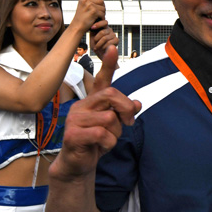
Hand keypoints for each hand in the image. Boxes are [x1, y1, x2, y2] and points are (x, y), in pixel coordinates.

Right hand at [49, 45, 140, 180]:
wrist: (78, 164)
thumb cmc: (96, 142)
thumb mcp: (114, 126)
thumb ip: (124, 112)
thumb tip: (138, 103)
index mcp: (92, 101)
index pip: (101, 79)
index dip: (108, 64)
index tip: (112, 47)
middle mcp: (82, 105)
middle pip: (112, 95)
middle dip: (125, 109)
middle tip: (128, 122)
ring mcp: (75, 119)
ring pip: (110, 118)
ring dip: (116, 132)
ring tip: (107, 139)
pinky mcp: (73, 134)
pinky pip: (102, 134)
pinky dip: (109, 143)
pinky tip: (101, 148)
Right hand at [72, 0, 105, 33]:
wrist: (77, 26)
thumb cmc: (81, 18)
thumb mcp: (83, 5)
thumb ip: (90, 0)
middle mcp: (86, 0)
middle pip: (101, 0)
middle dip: (102, 7)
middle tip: (98, 12)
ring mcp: (90, 5)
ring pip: (103, 7)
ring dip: (102, 13)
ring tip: (96, 16)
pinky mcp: (94, 11)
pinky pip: (102, 13)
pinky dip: (101, 18)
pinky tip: (97, 19)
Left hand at [90, 22, 119, 57]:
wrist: (100, 53)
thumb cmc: (95, 44)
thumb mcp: (92, 36)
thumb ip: (93, 30)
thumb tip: (91, 25)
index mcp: (103, 27)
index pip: (104, 22)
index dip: (98, 24)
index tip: (92, 28)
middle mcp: (109, 30)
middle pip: (102, 32)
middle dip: (96, 39)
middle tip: (94, 44)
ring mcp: (113, 34)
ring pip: (105, 38)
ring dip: (99, 44)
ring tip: (96, 47)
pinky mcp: (117, 40)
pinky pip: (109, 43)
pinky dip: (104, 46)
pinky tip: (102, 48)